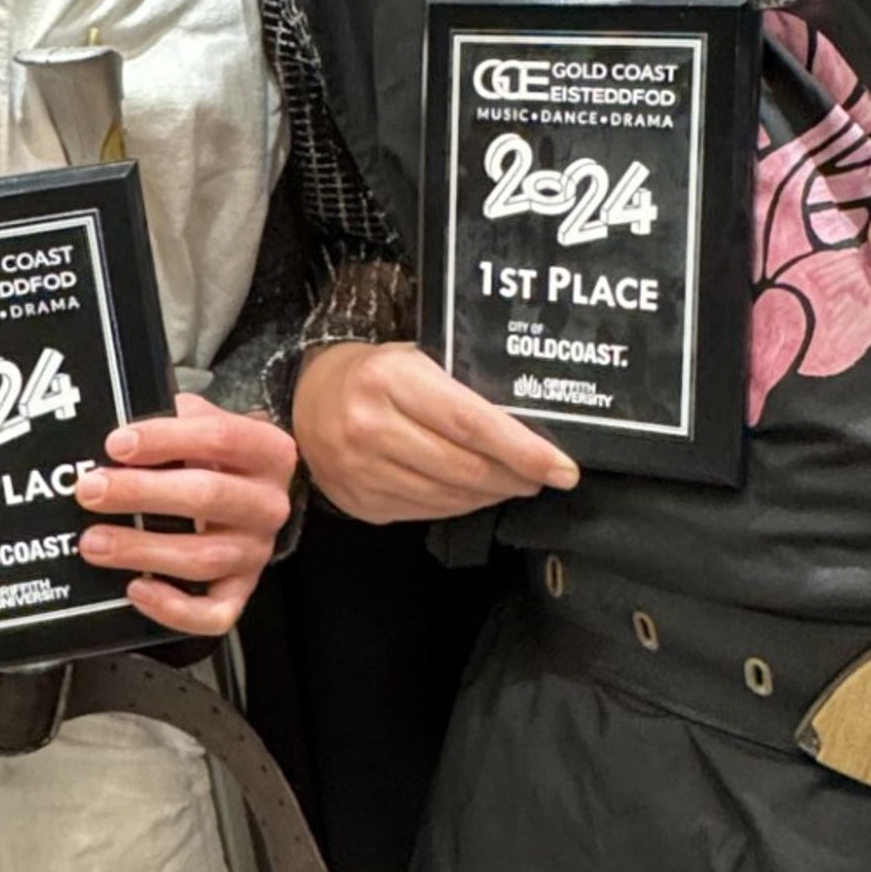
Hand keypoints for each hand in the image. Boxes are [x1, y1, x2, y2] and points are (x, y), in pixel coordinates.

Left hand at [73, 392, 298, 637]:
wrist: (250, 490)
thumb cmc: (216, 456)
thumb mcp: (203, 423)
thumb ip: (171, 418)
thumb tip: (115, 427)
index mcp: (268, 452)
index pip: (220, 438)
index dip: (165, 439)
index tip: (116, 443)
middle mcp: (269, 504)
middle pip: (209, 496)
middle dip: (141, 493)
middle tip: (91, 491)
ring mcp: (255, 551)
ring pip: (203, 558)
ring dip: (142, 550)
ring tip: (94, 542)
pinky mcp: (241, 590)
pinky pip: (215, 613)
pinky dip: (174, 608)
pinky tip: (136, 589)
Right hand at [292, 341, 579, 525]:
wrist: (307, 398)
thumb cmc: (376, 373)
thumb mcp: (416, 360)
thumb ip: (462, 389)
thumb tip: (530, 427)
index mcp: (390, 380)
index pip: (472, 424)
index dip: (524, 451)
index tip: (563, 468)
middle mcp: (370, 427)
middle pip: (465, 468)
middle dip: (516, 476)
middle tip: (546, 475)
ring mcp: (360, 471)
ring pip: (449, 497)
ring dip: (492, 494)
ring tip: (514, 481)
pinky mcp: (359, 503)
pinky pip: (426, 511)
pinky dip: (459, 505)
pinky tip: (474, 492)